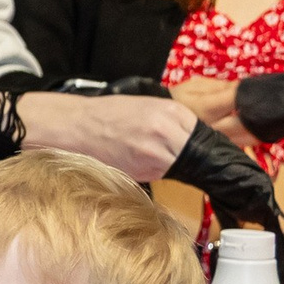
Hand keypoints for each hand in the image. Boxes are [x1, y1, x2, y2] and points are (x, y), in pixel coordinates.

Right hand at [16, 88, 202, 176]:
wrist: (76, 125)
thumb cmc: (107, 115)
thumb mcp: (147, 108)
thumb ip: (173, 123)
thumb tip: (193, 141)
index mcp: (172, 112)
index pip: (206, 136)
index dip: (207, 147)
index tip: (207, 154)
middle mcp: (168, 132)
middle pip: (200, 155)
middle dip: (196, 160)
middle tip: (186, 162)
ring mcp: (156, 154)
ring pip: (184, 168)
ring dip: (177, 168)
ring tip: (159, 161)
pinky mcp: (143, 171)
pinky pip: (163, 176)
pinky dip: (158, 173)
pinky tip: (144, 164)